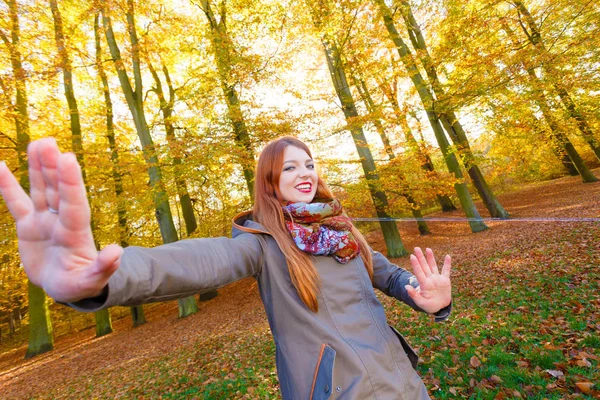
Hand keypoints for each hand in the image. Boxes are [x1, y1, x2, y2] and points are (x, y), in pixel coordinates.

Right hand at [0, 138, 121, 301]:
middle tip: (49, 142)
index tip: (68, 158)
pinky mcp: (28, 226)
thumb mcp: (92, 281)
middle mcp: (61, 220)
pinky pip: (16, 202)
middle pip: (57, 190)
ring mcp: (45, 220)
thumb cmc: (80, 284)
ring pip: (41, 189)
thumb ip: (103, 267)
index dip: (71, 182)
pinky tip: (0, 166)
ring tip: (38, 143)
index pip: (74, 203)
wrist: (65, 286)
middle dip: (53, 167)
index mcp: (76, 232)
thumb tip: (116, 252)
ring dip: (39, 167)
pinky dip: (7, 186)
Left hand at [405, 247, 450, 313]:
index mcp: (424, 284)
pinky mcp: (445, 281)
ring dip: (431, 258)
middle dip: (420, 257)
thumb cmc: (428, 306)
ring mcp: (437, 279)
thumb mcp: (420, 302)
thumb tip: (406, 286)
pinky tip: (448, 256)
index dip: (416, 264)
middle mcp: (430, 279)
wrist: (439, 308)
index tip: (412, 256)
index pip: (419, 272)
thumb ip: (414, 295)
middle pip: (424, 266)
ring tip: (427, 249)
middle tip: (416, 248)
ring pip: (433, 266)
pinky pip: (446, 271)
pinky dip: (447, 264)